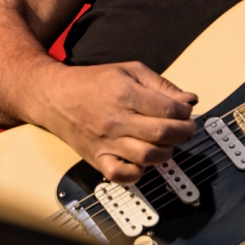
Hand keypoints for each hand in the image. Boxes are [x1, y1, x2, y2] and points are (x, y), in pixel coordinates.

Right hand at [31, 61, 197, 183]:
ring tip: (167, 142)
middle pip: (162, 134)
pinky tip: (143, 159)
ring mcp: (106, 142)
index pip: (169, 109)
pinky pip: (122, 175)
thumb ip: (162, 85)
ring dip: (166, 151)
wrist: (55, 97)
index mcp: (125, 94)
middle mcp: (116, 120)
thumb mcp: (131, 70)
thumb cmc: (93, 82)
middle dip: (184, 132)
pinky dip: (139, 172)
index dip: (185, 111)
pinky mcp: (97, 159)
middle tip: (186, 128)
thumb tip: (189, 99)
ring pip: (147, 157)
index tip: (186, 110)